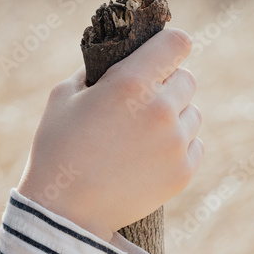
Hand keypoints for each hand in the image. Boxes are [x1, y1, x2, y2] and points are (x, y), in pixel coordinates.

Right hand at [18, 28, 203, 241]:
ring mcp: (175, 144)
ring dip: (175, 116)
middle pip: (188, 79)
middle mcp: (161, 110)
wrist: (66, 210)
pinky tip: (152, 155)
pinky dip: (179, 145)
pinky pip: (195, 144)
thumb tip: (121, 60)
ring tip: (144, 133)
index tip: (161, 56)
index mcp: (130, 84)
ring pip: (193, 113)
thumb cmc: (57, 149)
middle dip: (167, 84)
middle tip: (142, 102)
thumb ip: (96, 70)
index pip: (177, 43)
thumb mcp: (63, 96)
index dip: (170, 45)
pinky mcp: (183, 172)